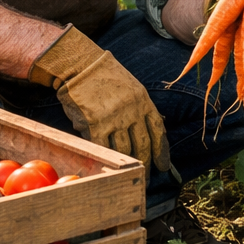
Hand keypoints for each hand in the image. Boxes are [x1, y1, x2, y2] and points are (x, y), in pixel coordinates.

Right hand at [29, 26, 170, 170]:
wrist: (81, 65)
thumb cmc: (104, 77)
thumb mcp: (131, 88)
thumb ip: (140, 108)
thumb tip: (150, 130)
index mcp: (143, 100)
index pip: (158, 130)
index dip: (162, 151)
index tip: (163, 166)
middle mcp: (132, 110)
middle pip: (143, 144)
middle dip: (146, 163)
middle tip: (146, 177)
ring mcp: (114, 117)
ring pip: (125, 150)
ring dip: (128, 165)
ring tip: (129, 176)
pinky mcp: (95, 124)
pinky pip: (104, 147)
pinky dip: (108, 158)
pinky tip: (110, 166)